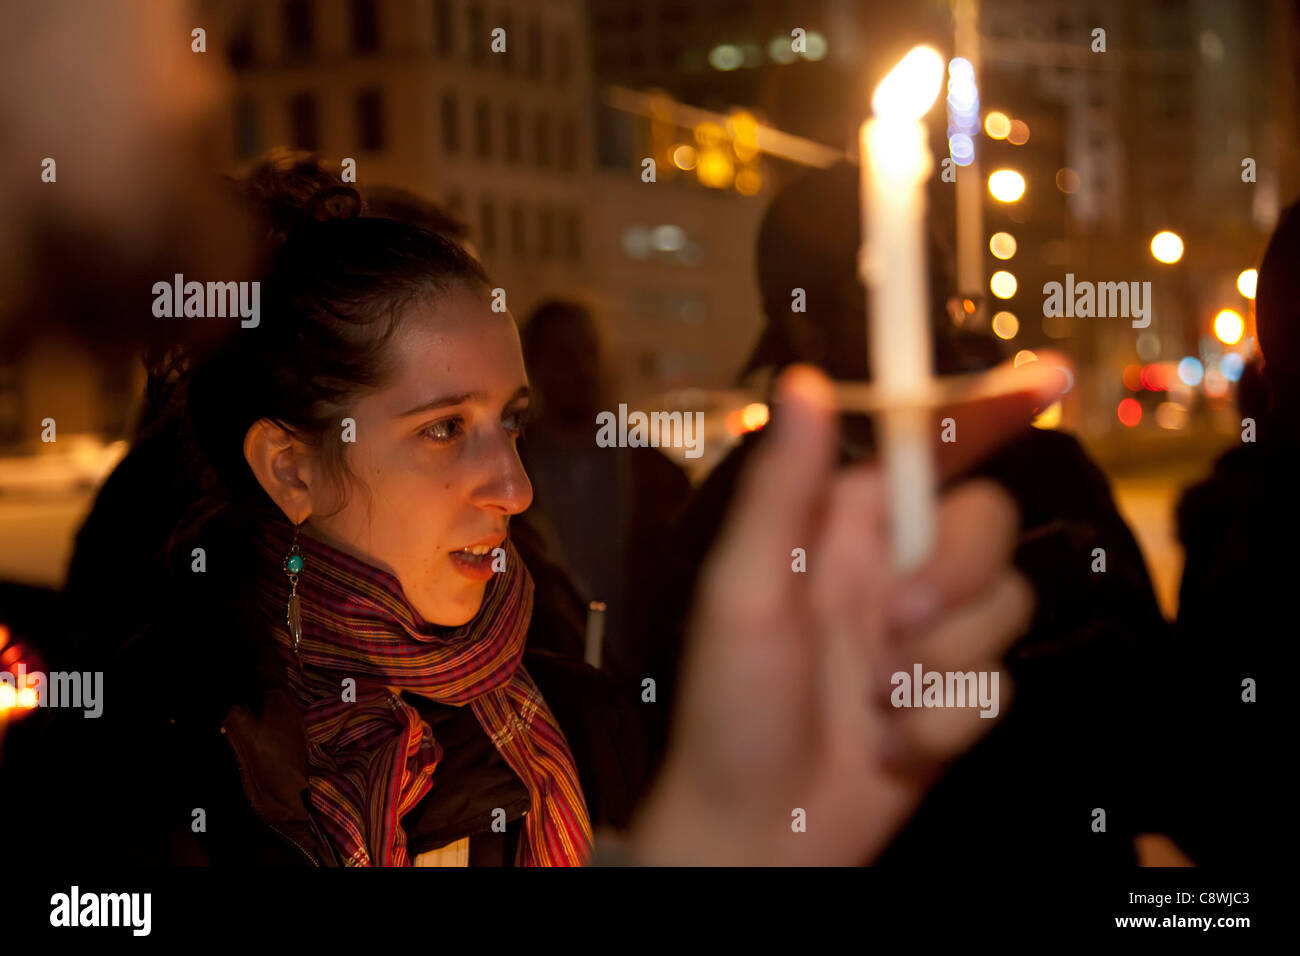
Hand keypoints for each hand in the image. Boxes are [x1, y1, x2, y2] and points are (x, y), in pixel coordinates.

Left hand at [625, 363, 1055, 864]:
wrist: (758, 833)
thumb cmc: (732, 709)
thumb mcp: (743, 591)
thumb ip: (783, 490)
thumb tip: (801, 384)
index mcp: (841, 527)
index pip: (926, 449)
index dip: (986, 409)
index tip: (1049, 377)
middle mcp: (891, 568)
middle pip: (988, 524)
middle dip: (952, 577)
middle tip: (892, 628)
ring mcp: (927, 634)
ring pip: (1005, 606)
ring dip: (941, 666)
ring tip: (876, 703)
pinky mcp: (953, 696)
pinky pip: (999, 686)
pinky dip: (946, 722)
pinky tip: (891, 747)